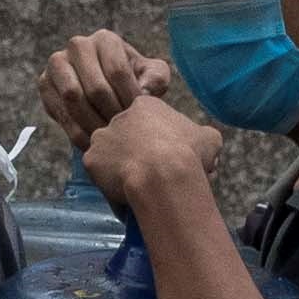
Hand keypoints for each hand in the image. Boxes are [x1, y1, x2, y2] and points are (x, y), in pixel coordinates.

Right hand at [39, 28, 154, 146]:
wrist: (105, 89)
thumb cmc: (133, 80)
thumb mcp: (152, 76)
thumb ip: (156, 80)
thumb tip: (144, 94)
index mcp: (106, 39)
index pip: (117, 71)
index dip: (129, 98)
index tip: (138, 118)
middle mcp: (78, 45)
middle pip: (95, 87)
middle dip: (111, 114)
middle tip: (123, 133)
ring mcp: (57, 63)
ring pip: (73, 98)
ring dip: (92, 123)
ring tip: (108, 137)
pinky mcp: (45, 83)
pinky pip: (60, 111)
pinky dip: (77, 132)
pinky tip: (92, 144)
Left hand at [77, 51, 224, 214]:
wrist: (163, 175)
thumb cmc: (188, 154)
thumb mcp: (208, 139)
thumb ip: (203, 136)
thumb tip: (207, 141)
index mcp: (145, 106)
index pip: (145, 118)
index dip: (156, 139)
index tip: (164, 155)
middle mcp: (118, 116)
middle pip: (124, 134)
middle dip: (135, 151)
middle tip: (149, 171)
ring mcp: (101, 137)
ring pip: (108, 152)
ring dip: (118, 165)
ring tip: (135, 184)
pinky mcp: (90, 159)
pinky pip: (98, 172)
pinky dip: (108, 182)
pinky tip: (122, 192)